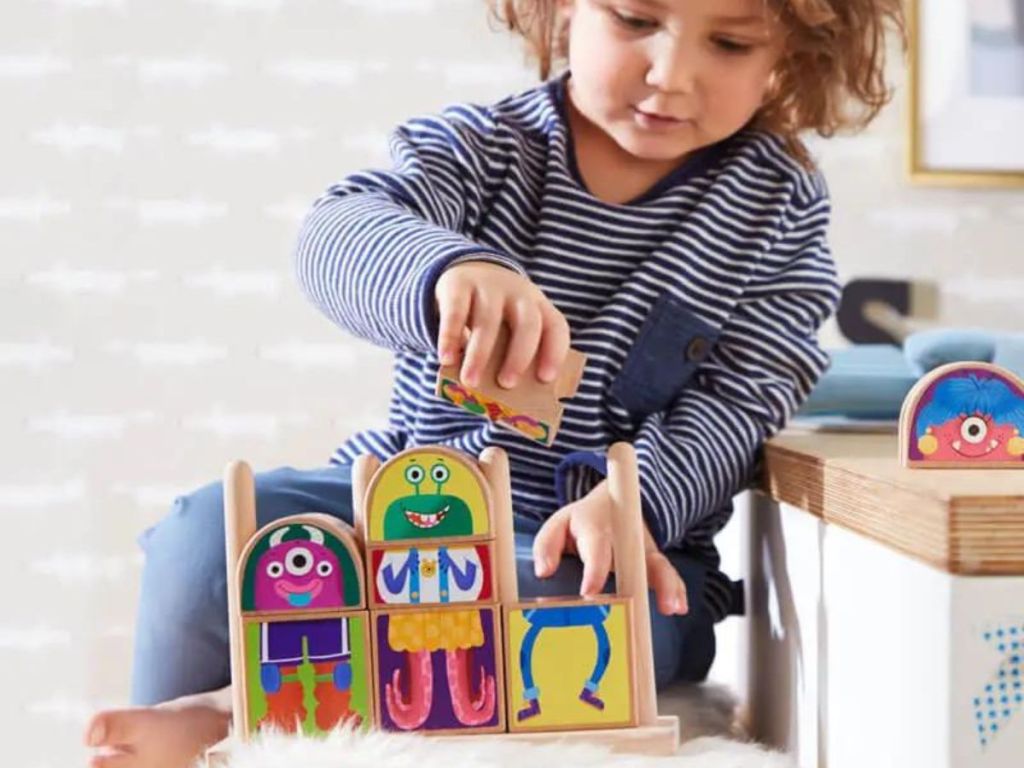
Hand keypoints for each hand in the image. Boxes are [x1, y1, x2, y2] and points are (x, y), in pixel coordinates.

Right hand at [435, 261, 569, 388]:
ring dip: (479, 355)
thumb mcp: (508, 328)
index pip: (556, 327)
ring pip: (488, 321)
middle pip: (527, 325)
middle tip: (506, 384)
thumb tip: (498, 398)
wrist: (466, 272)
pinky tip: (446, 359)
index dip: (554, 353)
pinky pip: (455, 312)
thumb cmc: (495, 316)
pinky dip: (450, 337)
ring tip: (470, 381)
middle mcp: (519, 294)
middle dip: (518, 357)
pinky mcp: (459, 285)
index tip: (545, 379)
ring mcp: (489, 287)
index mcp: (539, 307)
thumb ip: (508, 354)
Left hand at [532, 481, 688, 615]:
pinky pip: (667, 573)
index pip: (597, 548)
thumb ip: (547, 545)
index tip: (589, 592)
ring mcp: (642, 548)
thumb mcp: (558, 525)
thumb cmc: (582, 522)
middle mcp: (623, 536)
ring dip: (665, 585)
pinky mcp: (653, 561)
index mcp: (596, 526)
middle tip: (631, 607)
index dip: (594, 570)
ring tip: (670, 607)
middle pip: (632, 556)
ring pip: (657, 564)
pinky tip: (679, 606)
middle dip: (634, 581)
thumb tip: (543, 571)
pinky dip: (675, 589)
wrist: (612, 505)